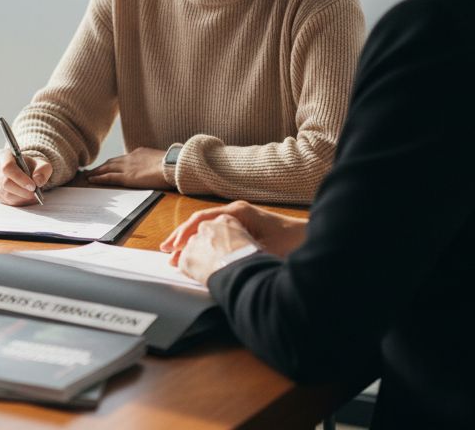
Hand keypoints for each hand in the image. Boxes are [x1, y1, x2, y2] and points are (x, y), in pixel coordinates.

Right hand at [0, 147, 52, 205]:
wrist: (22, 169)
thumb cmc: (29, 165)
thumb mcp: (40, 163)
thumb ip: (42, 170)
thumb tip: (38, 181)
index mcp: (3, 155)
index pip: (8, 167)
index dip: (20, 178)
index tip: (33, 186)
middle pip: (5, 183)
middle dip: (22, 191)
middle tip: (34, 193)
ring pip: (5, 194)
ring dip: (21, 198)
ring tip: (32, 196)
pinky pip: (5, 200)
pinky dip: (17, 201)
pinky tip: (25, 197)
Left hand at [85, 147, 172, 188]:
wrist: (172, 165)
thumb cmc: (172, 164)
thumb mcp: (161, 159)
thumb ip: (154, 163)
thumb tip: (157, 167)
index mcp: (139, 153)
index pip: (122, 158)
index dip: (113, 162)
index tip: (107, 165)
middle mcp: (130, 158)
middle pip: (111, 162)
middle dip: (101, 166)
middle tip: (92, 170)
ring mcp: (127, 167)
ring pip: (106, 168)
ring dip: (96, 171)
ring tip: (88, 175)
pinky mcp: (127, 177)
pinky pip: (109, 177)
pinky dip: (99, 178)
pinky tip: (91, 179)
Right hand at [160, 200, 307, 260]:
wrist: (309, 237)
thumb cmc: (290, 242)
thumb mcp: (262, 250)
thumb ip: (237, 252)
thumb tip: (215, 262)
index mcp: (237, 212)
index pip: (202, 219)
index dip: (184, 233)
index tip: (173, 247)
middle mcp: (235, 212)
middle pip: (200, 221)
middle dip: (181, 236)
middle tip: (165, 251)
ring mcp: (238, 217)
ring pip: (206, 226)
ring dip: (190, 238)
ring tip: (175, 252)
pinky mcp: (242, 226)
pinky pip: (216, 230)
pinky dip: (203, 239)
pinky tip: (197, 250)